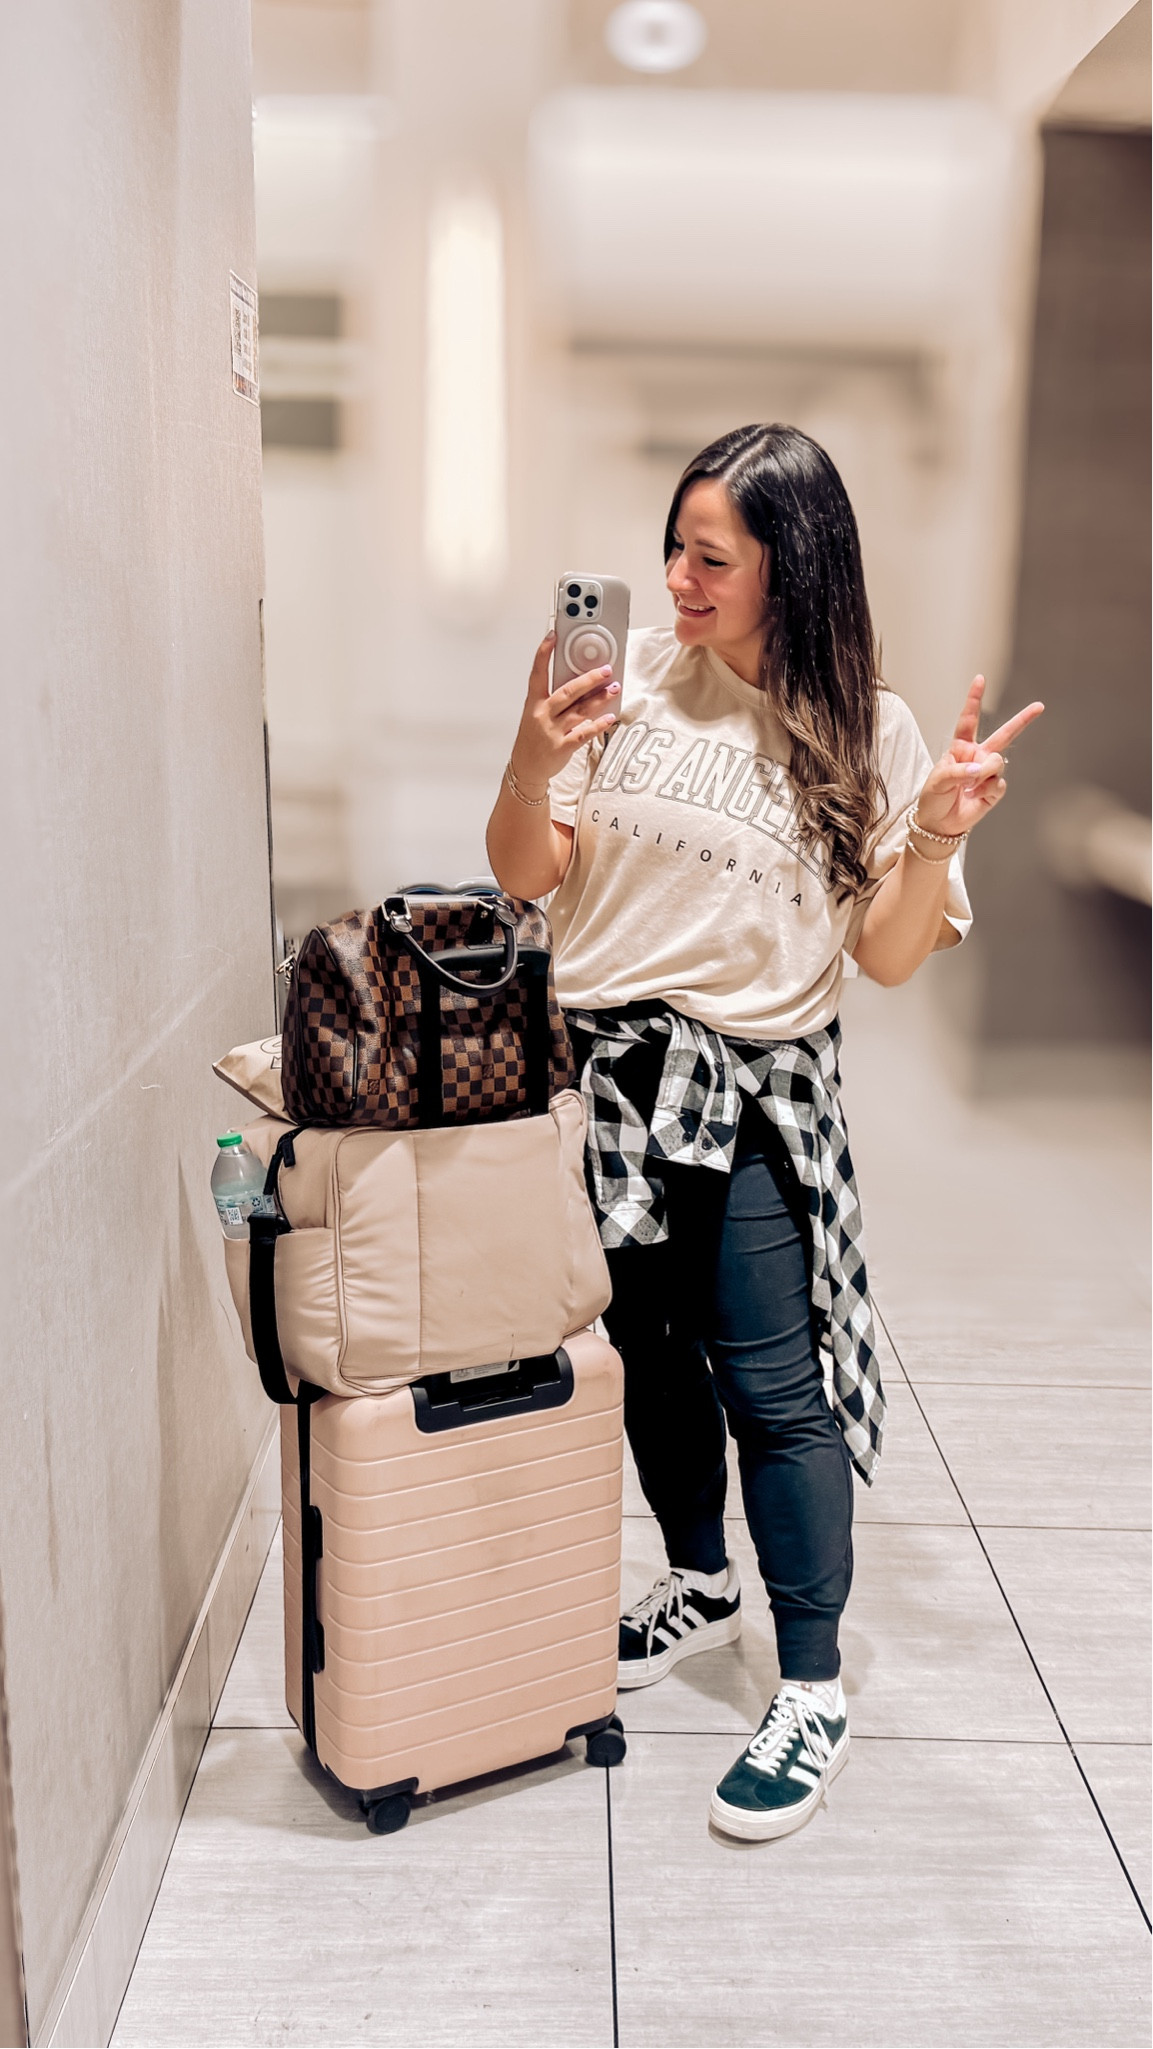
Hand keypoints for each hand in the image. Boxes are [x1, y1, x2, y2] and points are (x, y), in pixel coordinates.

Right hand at [507, 630, 619, 794]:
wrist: (526, 768)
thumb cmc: (533, 738)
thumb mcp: (537, 714)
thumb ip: (556, 699)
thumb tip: (582, 683)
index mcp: (534, 703)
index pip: (538, 673)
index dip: (544, 653)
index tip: (552, 636)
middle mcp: (543, 714)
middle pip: (567, 691)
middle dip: (588, 679)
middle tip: (605, 668)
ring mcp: (552, 731)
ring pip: (579, 710)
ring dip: (599, 698)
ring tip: (614, 688)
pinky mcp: (562, 747)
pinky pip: (583, 734)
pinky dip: (598, 725)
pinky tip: (610, 718)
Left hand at [913, 677, 1043, 839]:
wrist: (939, 824)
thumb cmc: (934, 798)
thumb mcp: (938, 780)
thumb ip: (958, 771)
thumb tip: (980, 769)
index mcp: (960, 748)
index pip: (968, 720)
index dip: (974, 700)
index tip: (980, 679)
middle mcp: (978, 756)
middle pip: (1004, 735)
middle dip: (1022, 720)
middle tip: (1039, 706)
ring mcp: (988, 772)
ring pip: (998, 763)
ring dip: (983, 775)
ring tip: (968, 787)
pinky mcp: (995, 789)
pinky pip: (998, 784)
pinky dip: (986, 791)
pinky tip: (975, 798)